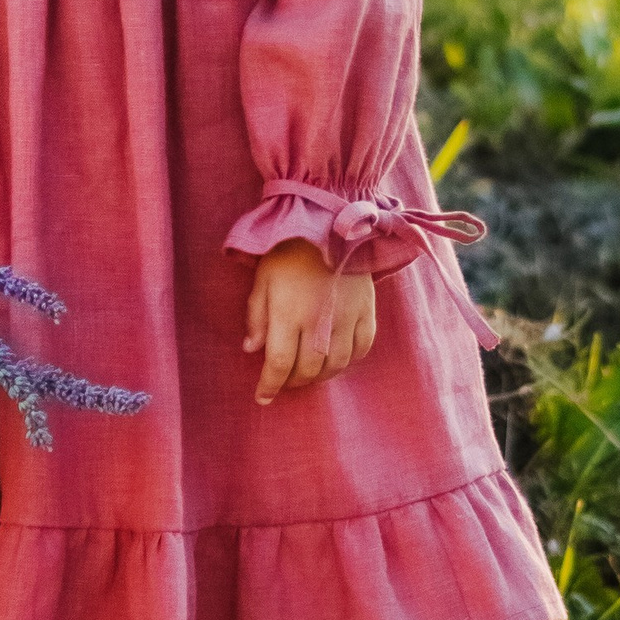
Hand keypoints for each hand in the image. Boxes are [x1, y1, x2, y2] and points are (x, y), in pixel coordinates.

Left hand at [241, 240, 376, 407]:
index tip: (262, 397)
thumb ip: (257, 317)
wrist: (330, 222)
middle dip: (294, 382)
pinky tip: (336, 359)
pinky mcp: (367, 311)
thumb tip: (252, 350)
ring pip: (336, 365)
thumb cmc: (288, 250)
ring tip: (309, 373)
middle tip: (285, 382)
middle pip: (309, 370)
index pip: (279, 364)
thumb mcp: (262, 279)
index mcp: (289, 313)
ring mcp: (347, 318)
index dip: (270, 386)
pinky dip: (348, 361)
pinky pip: (362, 349)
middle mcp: (320, 321)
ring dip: (320, 376)